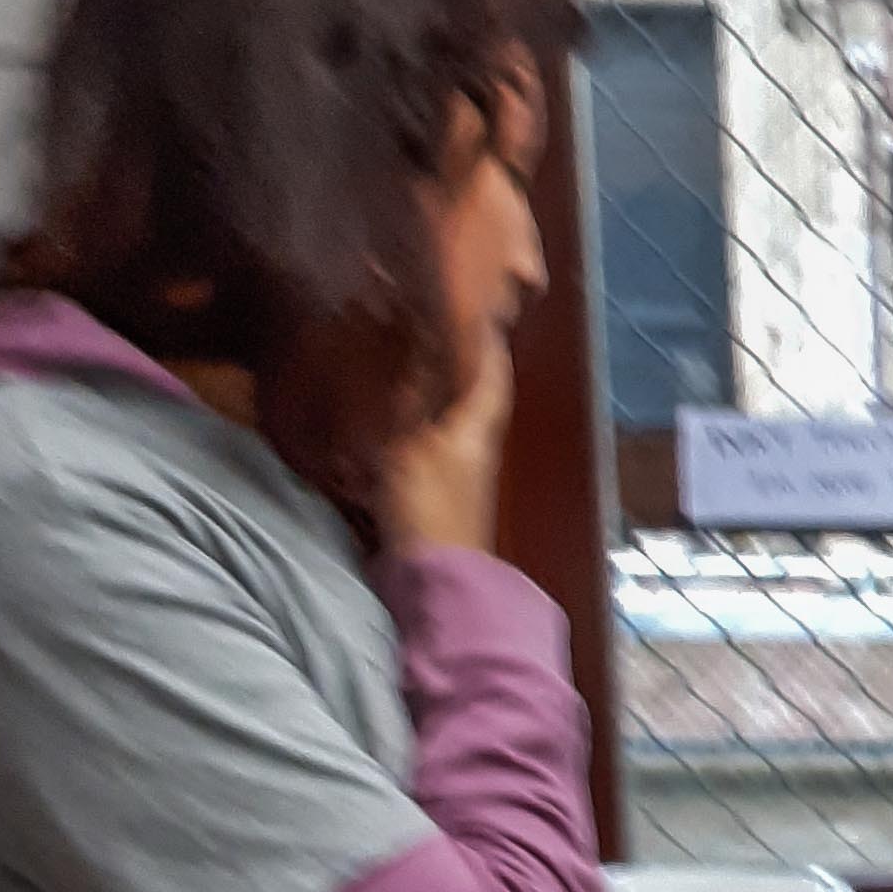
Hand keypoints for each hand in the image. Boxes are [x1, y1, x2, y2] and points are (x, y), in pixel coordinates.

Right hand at [379, 329, 514, 557]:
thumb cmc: (427, 509)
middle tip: (433, 328)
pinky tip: (402, 414)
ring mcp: (462, 471)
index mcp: (477, 428)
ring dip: (439, 388)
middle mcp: (476, 445)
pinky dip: (423, 419)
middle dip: (460, 361)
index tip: (477, 310)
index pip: (490, 373)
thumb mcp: (413, 447)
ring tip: (412, 361)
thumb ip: (414, 401)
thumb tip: (420, 356)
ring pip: (455, 415)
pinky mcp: (444, 492)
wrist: (436, 581)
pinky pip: (436, 440)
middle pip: (475, 393)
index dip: (487, 341)